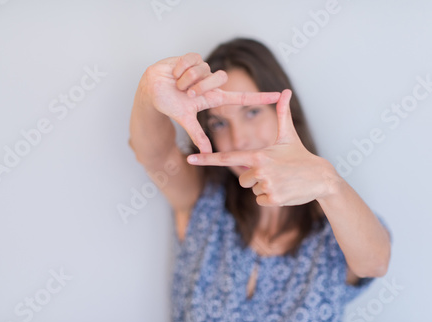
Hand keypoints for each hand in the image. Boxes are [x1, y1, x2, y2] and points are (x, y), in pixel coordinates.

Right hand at [137, 53, 280, 152]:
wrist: (151, 89)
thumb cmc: (168, 104)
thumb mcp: (185, 119)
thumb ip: (197, 135)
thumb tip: (207, 153)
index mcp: (213, 98)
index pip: (242, 98)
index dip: (260, 97)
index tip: (280, 95)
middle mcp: (211, 83)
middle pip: (220, 78)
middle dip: (201, 86)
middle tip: (187, 92)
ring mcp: (202, 70)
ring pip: (205, 69)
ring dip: (187, 78)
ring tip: (177, 83)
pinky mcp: (192, 58)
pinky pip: (192, 59)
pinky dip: (180, 68)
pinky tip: (173, 73)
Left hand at [186, 89, 337, 205]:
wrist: (321, 178)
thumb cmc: (301, 156)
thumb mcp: (289, 136)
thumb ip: (282, 114)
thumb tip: (285, 91)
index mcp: (259, 155)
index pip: (228, 157)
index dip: (207, 159)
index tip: (190, 159)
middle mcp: (260, 170)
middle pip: (243, 178)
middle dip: (256, 177)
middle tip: (275, 172)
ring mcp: (266, 185)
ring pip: (253, 190)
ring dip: (265, 187)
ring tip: (281, 180)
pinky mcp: (273, 199)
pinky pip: (261, 200)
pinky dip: (271, 198)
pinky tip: (284, 190)